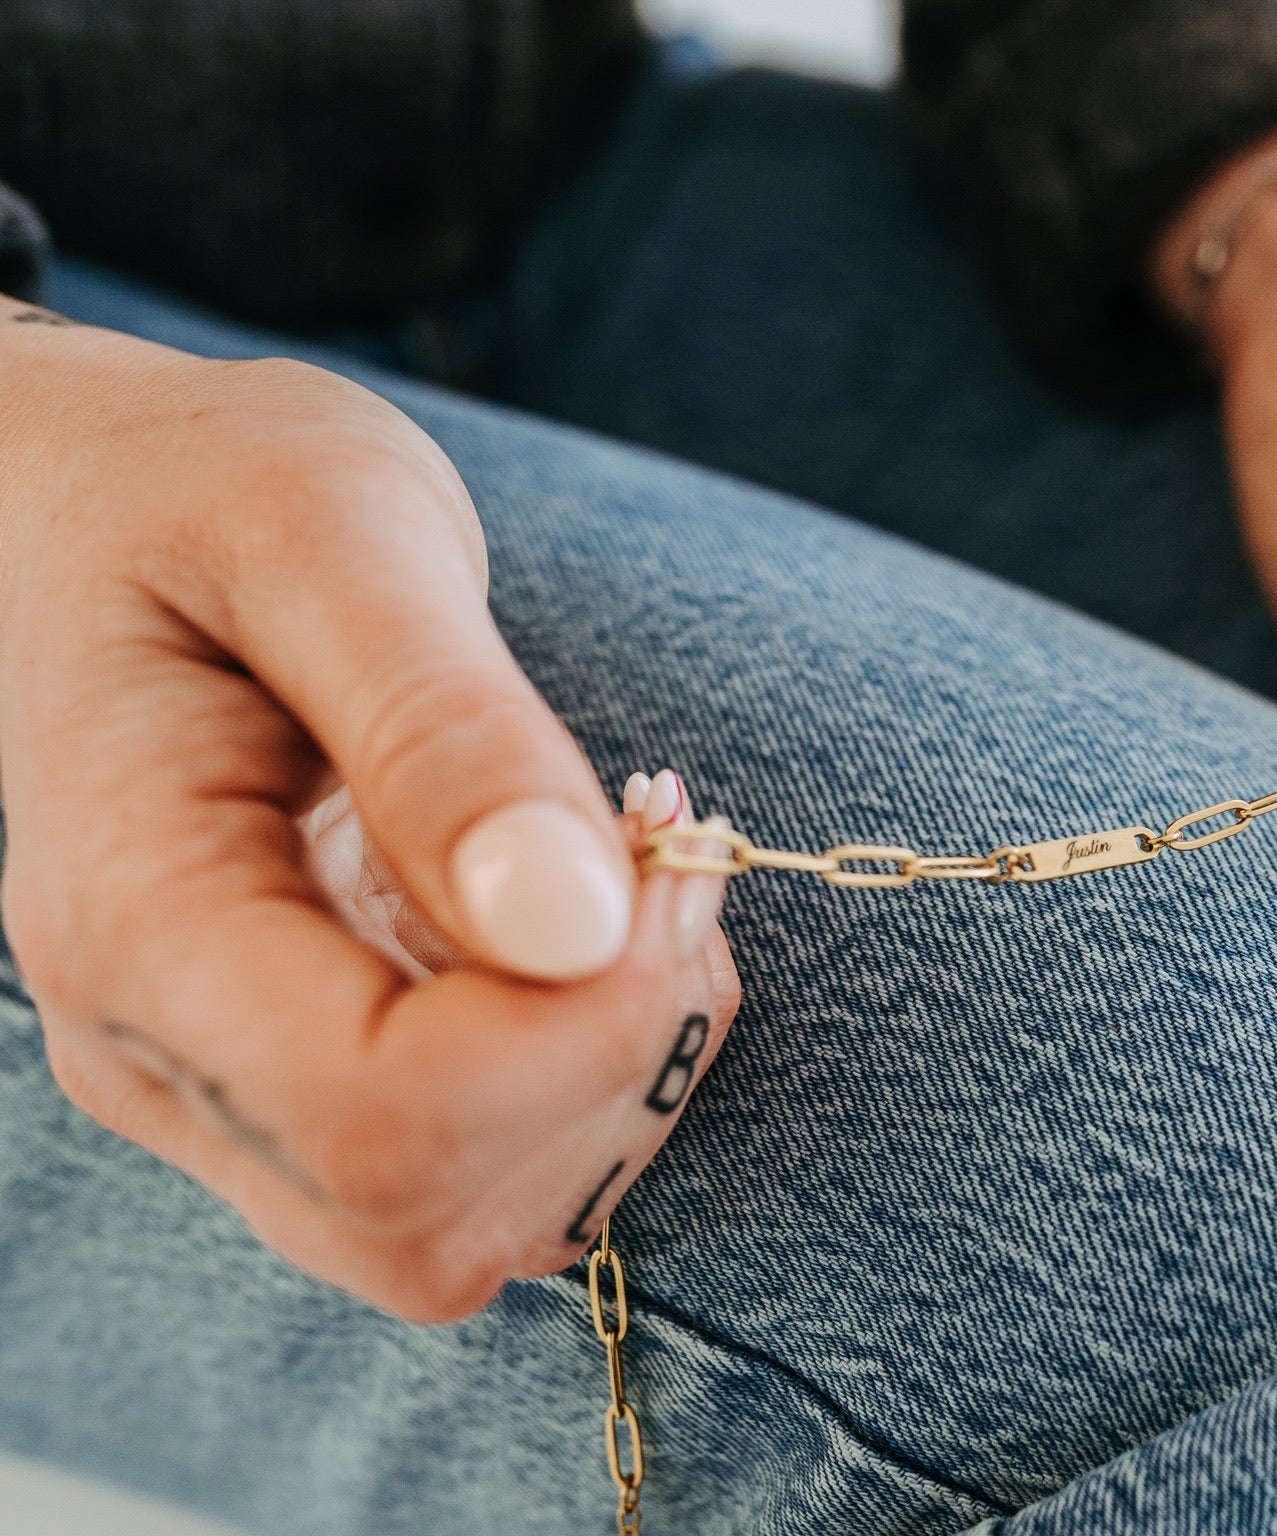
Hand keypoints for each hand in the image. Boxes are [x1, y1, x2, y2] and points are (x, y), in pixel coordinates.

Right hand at [0, 303, 738, 1319]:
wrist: (97, 500)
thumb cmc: (200, 485)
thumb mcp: (332, 537)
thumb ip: (446, 729)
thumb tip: (576, 924)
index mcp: (137, 921)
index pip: (384, 1122)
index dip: (578, 1034)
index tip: (655, 852)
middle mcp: (163, 1050)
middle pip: (429, 1216)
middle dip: (611, 1060)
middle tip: (657, 850)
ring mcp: (227, 1087)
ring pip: (465, 1229)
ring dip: (614, 1075)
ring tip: (626, 869)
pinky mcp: (302, 1079)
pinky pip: (478, 1174)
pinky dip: (588, 1073)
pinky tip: (592, 918)